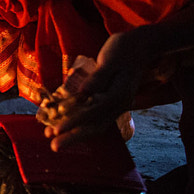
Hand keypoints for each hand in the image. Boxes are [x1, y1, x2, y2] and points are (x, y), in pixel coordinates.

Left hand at [45, 30, 156, 149]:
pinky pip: (94, 117)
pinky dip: (78, 122)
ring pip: (94, 124)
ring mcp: (115, 104)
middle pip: (95, 126)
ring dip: (73, 132)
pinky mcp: (109, 101)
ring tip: (51, 135)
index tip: (57, 130)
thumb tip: (84, 93)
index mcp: (119, 95)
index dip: (74, 122)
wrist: (142, 46)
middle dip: (73, 137)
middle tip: (53, 146)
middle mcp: (118, 104)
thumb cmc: (124, 49)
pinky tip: (62, 122)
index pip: (93, 113)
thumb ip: (98, 77)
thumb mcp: (111, 59)